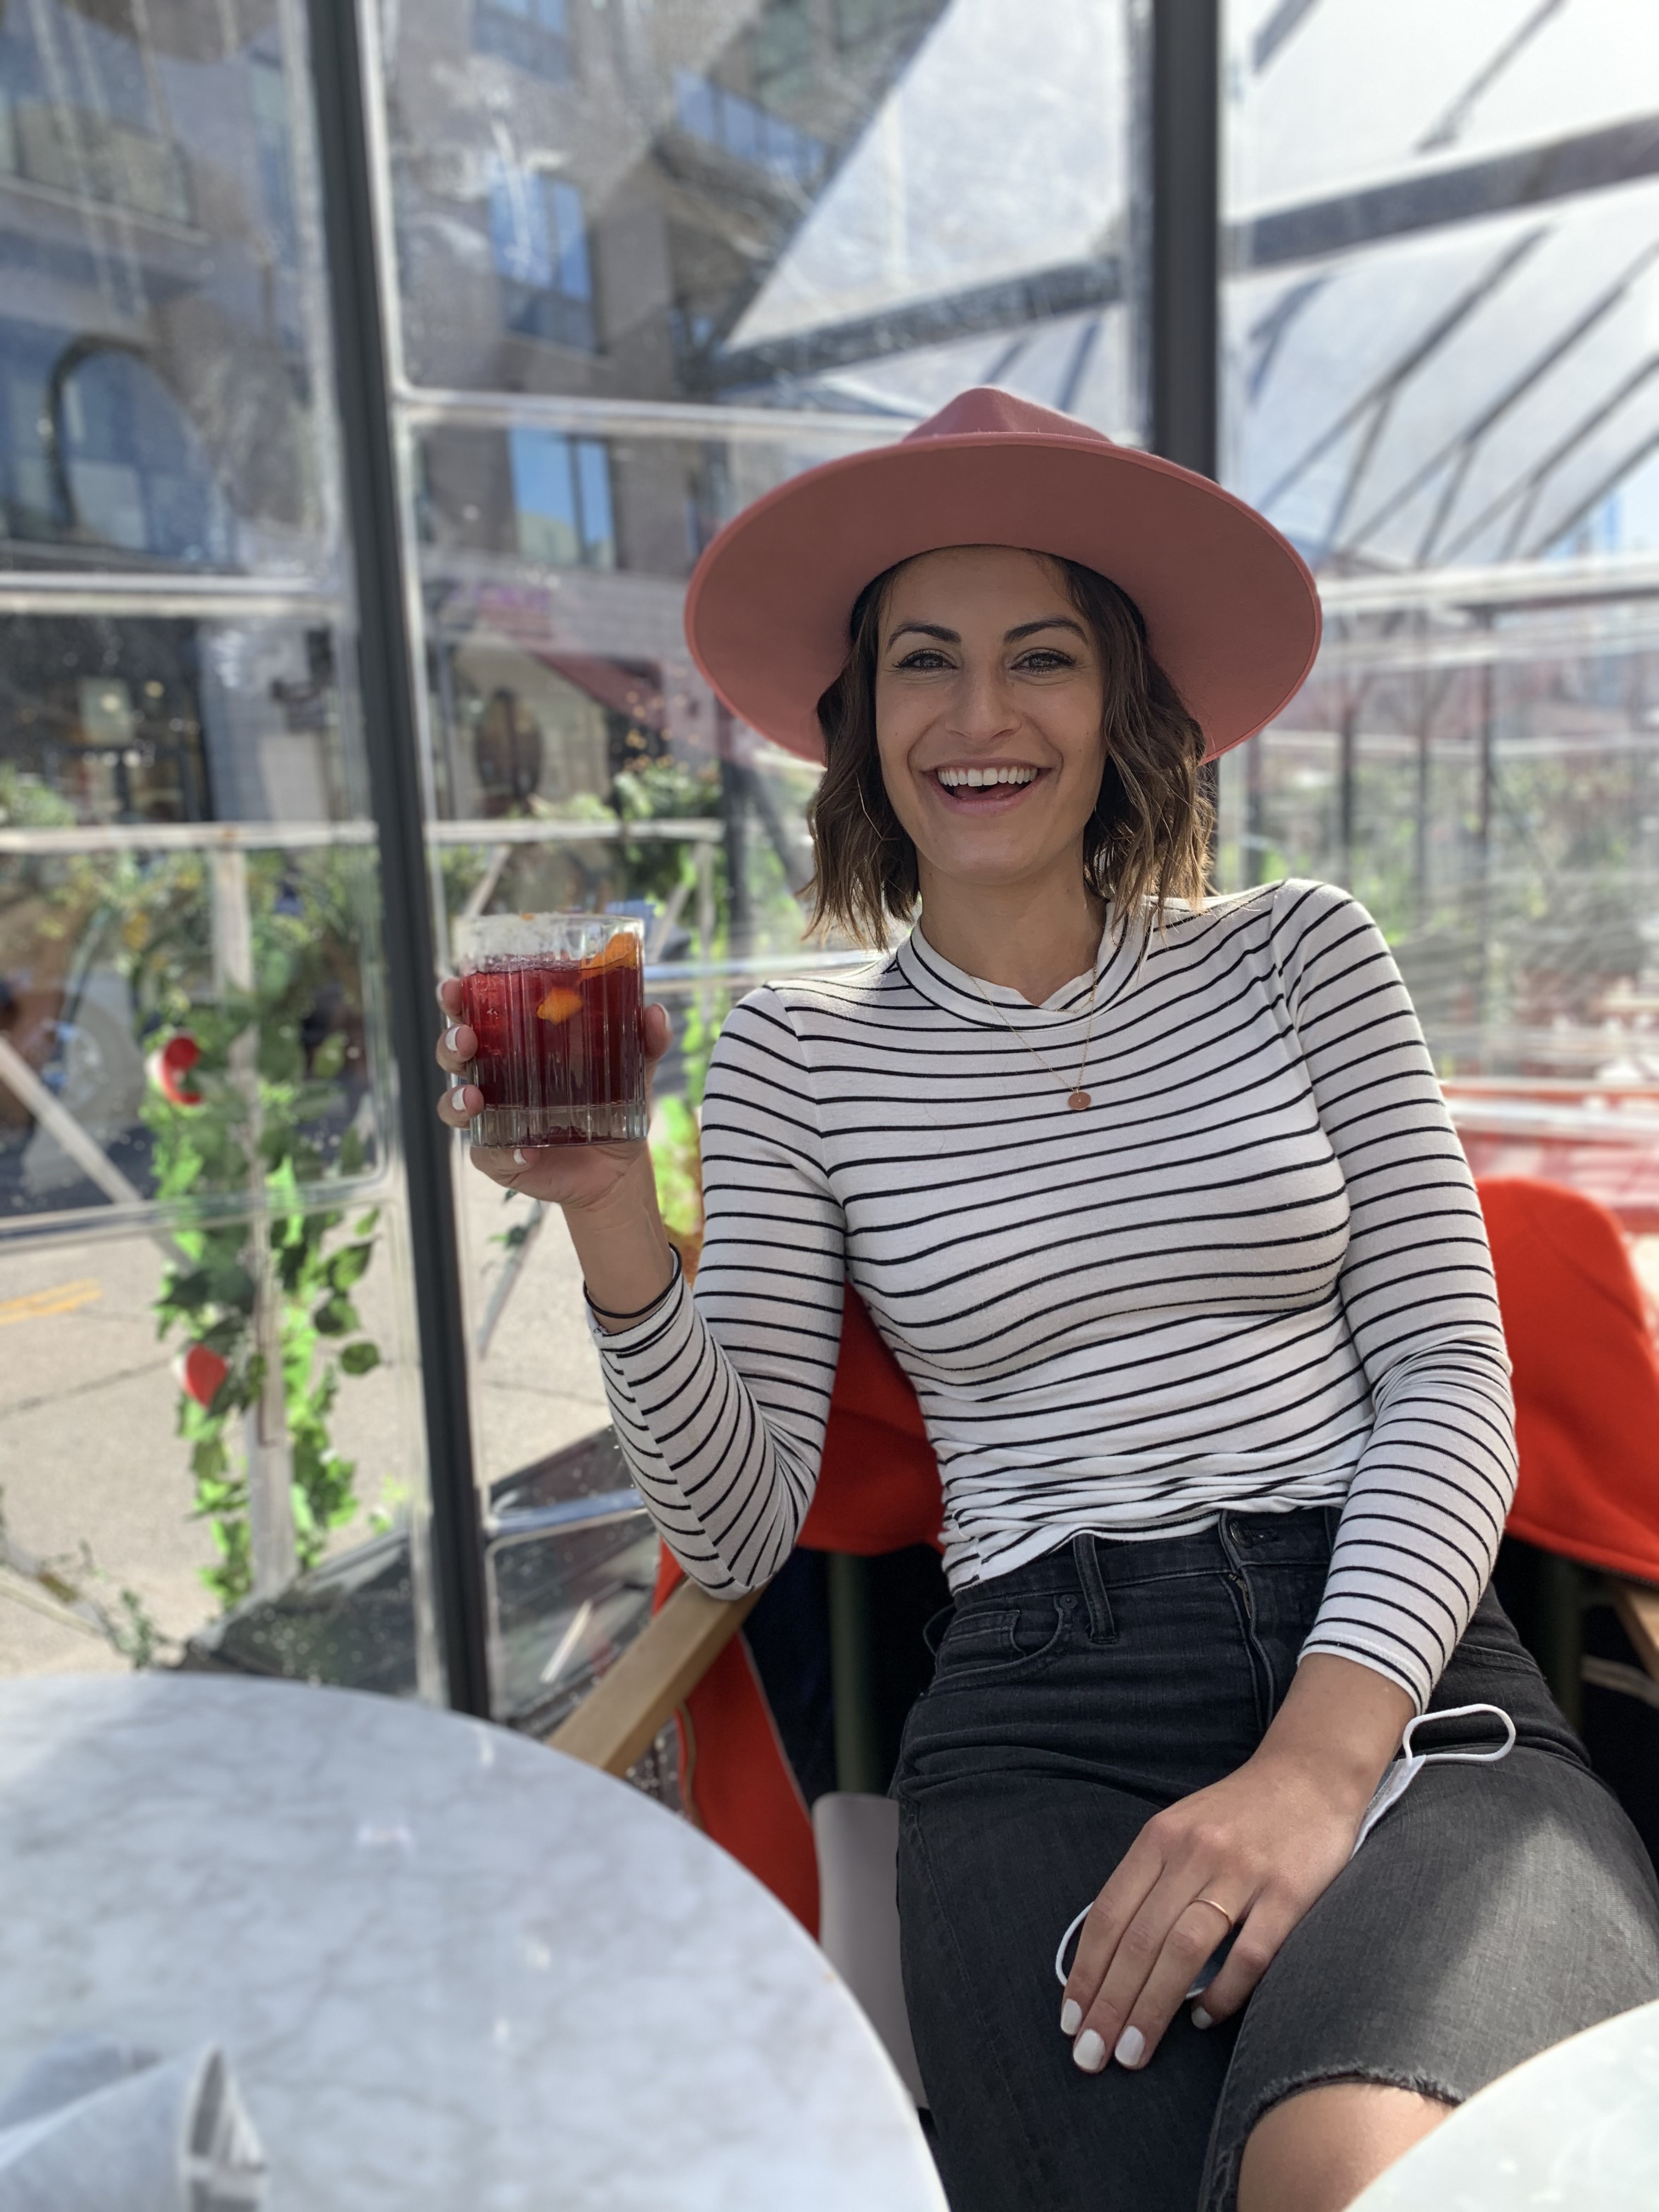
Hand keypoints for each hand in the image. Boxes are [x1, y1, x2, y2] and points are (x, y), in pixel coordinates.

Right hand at [433, 976, 671, 1213]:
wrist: (618, 1166)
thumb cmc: (613, 1105)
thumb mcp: (633, 1070)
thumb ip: (645, 1041)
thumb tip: (653, 1012)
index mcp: (515, 1045)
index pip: (475, 1013)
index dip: (457, 999)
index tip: (453, 986)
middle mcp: (494, 1078)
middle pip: (454, 1053)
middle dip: (451, 1042)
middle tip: (465, 1037)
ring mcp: (491, 1119)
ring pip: (453, 1105)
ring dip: (457, 1099)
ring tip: (475, 1098)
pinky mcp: (499, 1157)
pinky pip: (488, 1154)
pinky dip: (503, 1152)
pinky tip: (526, 1151)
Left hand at [1060, 1655, 1410, 2074]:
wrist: (1310, 1775)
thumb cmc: (1237, 1816)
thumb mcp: (1180, 1830)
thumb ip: (1149, 1883)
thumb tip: (1110, 1958)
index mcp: (1160, 1838)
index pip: (1109, 1915)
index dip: (1086, 1972)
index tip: (1071, 2021)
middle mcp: (1194, 1853)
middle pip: (1139, 1940)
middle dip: (1109, 2004)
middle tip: (1091, 2056)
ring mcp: (1242, 1872)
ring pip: (1184, 1950)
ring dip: (1152, 2008)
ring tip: (1133, 2052)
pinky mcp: (1289, 1893)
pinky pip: (1249, 1956)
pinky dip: (1222, 1993)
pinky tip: (1203, 2019)